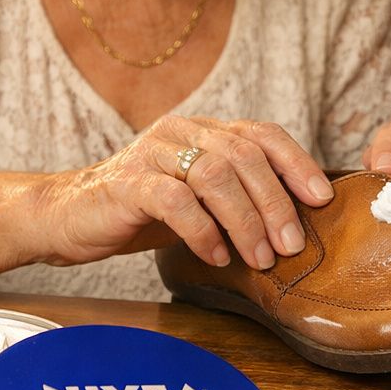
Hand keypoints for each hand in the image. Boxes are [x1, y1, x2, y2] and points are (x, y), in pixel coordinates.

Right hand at [39, 116, 332, 270]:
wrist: (68, 217)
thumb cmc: (141, 212)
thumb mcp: (198, 200)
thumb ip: (237, 197)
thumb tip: (297, 222)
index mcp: (202, 131)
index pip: (261, 134)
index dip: (297, 163)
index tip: (322, 199)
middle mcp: (180, 133)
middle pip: (244, 155)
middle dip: (275, 203)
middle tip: (291, 245)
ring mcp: (152, 154)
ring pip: (214, 175)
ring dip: (245, 220)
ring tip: (259, 258)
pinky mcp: (128, 183)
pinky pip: (176, 201)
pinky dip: (203, 231)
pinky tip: (215, 256)